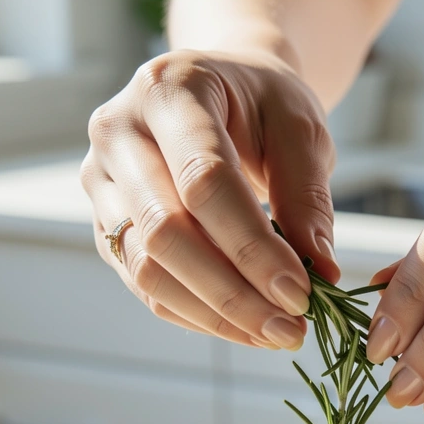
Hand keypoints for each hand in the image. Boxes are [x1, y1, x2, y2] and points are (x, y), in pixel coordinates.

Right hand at [80, 49, 339, 350]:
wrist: (220, 91)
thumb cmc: (263, 105)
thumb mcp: (300, 130)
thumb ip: (307, 197)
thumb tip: (320, 274)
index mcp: (170, 90)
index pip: (204, 182)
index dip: (252, 247)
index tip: (302, 293)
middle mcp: (118, 132)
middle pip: (165, 231)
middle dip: (234, 293)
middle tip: (291, 328)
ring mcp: (102, 181)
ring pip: (147, 269)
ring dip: (215, 314)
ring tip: (273, 334)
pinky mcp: (105, 222)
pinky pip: (144, 284)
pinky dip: (197, 314)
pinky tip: (244, 327)